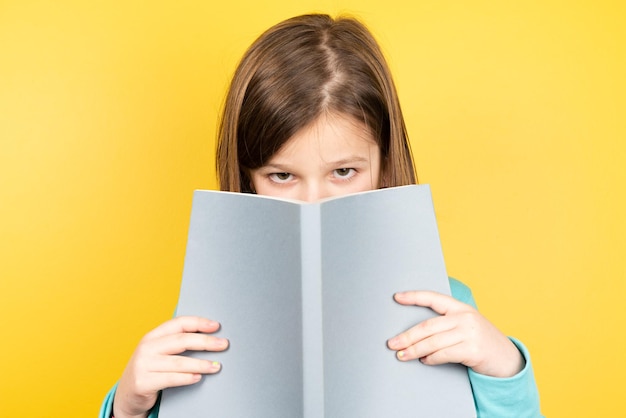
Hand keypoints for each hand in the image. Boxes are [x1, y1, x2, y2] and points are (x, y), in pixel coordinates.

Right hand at [113, 316, 228, 417]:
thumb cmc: (149, 371)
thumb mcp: (158, 352)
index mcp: (152, 336)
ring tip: (216, 366)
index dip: (198, 323)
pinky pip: (171, 379)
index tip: (216, 326)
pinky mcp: (143, 383)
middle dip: (206, 342)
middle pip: (181, 340)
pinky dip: (187, 378)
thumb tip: (208, 336)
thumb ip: (175, 343)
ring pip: (179, 362)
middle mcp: (146, 348)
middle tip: (223, 345)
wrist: (126, 397)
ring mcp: (143, 365)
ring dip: (201, 364)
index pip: (178, 323)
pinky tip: (198, 377)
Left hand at [387, 291, 523, 377]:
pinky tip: (424, 360)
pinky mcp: (473, 350)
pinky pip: (444, 354)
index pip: (433, 298)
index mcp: (461, 308)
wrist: (508, 359)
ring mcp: (470, 333)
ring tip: (402, 355)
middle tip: (392, 343)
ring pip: (433, 342)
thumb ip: (447, 324)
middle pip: (428, 326)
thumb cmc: (481, 342)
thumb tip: (416, 334)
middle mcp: (465, 317)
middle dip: (407, 336)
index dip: (414, 297)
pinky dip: (430, 359)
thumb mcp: (467, 326)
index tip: (397, 297)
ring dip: (414, 350)